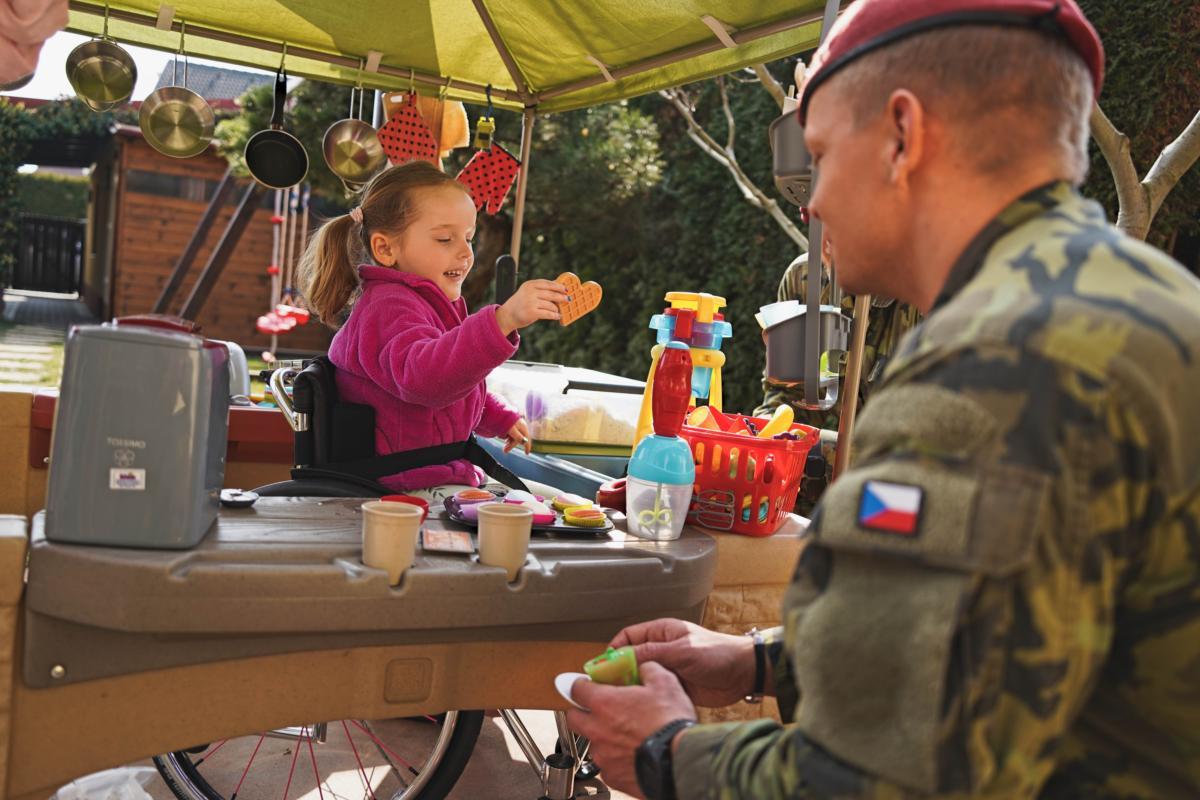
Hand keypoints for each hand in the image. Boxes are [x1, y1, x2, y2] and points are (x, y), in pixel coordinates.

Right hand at [495, 279, 567, 334]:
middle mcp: (530, 292)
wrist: (507, 315)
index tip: (566, 289)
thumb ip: (540, 289)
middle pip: (551, 293)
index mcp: (529, 284)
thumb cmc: (521, 303)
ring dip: (556, 308)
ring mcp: (530, 302)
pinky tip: (558, 316)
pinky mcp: (532, 312)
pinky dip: (554, 315)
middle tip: (568, 300)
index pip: (547, 283)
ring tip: (558, 310)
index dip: (558, 286)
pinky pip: (548, 314)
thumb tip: (558, 287)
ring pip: (550, 305)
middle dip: (561, 297)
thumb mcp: (527, 292)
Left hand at [502, 419, 531, 453]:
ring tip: (502, 444)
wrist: (495, 409)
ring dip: (509, 442)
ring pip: (514, 436)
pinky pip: (510, 433)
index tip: (526, 453)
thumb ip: (518, 436)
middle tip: (505, 450)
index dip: (527, 446)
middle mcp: (520, 425)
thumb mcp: (511, 430)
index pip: (527, 438)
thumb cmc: (504, 420)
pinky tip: (501, 436)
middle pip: (519, 438)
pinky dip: (506, 437)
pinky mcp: (509, 423)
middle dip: (512, 445)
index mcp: (522, 426)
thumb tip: (524, 442)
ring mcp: (515, 424)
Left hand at [567, 662, 695, 797]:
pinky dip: (615, 759)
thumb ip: (648, 670)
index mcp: (604, 703)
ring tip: (623, 736)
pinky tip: (632, 755)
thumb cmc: (670, 724)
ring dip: (602, 737)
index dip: (581, 685)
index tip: (586, 685)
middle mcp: (597, 729)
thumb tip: (644, 668)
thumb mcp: (664, 683)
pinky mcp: (612, 775)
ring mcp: (603, 754)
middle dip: (581, 712)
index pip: (576, 689)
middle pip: (573, 718)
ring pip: (592, 743)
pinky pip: (606, 765)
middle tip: (597, 710)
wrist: (679, 761)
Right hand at [611, 618, 755, 707]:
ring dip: (631, 686)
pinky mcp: (673, 687)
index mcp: (661, 633)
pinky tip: (637, 706)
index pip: (628, 637)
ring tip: (620, 698)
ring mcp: (667, 669)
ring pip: (640, 677)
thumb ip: (651, 653)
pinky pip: (653, 691)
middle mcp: (661, 649)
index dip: (614, 650)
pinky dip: (645, 698)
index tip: (603, 665)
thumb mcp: (681, 650)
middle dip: (618, 671)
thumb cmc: (717, 653)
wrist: (743, 674)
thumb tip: (624, 657)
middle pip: (631, 659)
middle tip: (607, 686)